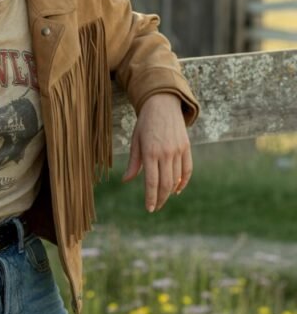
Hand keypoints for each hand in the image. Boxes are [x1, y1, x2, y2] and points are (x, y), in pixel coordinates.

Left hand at [122, 93, 192, 212]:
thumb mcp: (136, 141)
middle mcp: (165, 153)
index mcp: (150, 152)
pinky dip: (183, 182)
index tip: (149, 208)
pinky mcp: (186, 147)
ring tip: (163, 198)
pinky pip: (187, 169)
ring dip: (170, 192)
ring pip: (176, 179)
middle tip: (155, 207)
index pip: (152, 182)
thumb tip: (126, 180)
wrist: (162, 104)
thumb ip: (134, 163)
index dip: (151, 197)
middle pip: (165, 184)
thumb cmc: (145, 124)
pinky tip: (177, 189)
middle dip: (160, 199)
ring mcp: (178, 150)